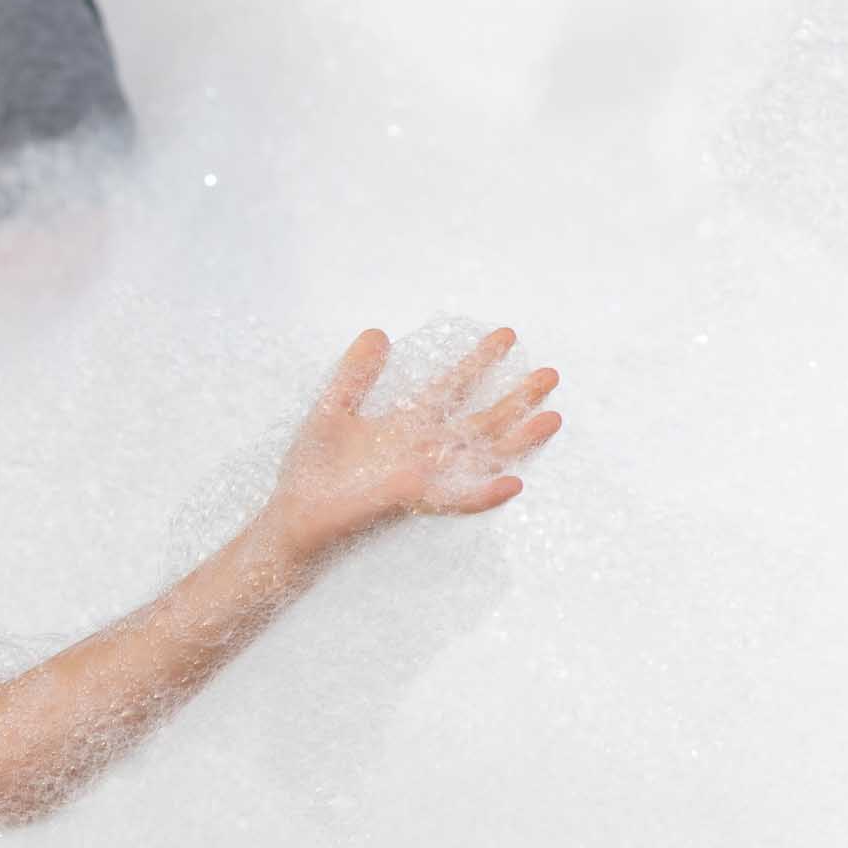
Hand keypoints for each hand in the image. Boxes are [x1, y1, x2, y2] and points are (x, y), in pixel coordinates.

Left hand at [261, 327, 563, 557]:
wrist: (295, 514)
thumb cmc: (313, 469)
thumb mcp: (332, 410)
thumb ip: (355, 375)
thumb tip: (378, 332)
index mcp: (406, 424)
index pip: (451, 387)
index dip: (478, 362)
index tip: (506, 335)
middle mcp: (423, 449)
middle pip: (480, 419)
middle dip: (515, 397)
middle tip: (551, 373)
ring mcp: (423, 476)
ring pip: (480, 455)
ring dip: (517, 439)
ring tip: (552, 418)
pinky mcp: (411, 502)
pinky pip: (455, 500)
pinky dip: (483, 493)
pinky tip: (512, 483)